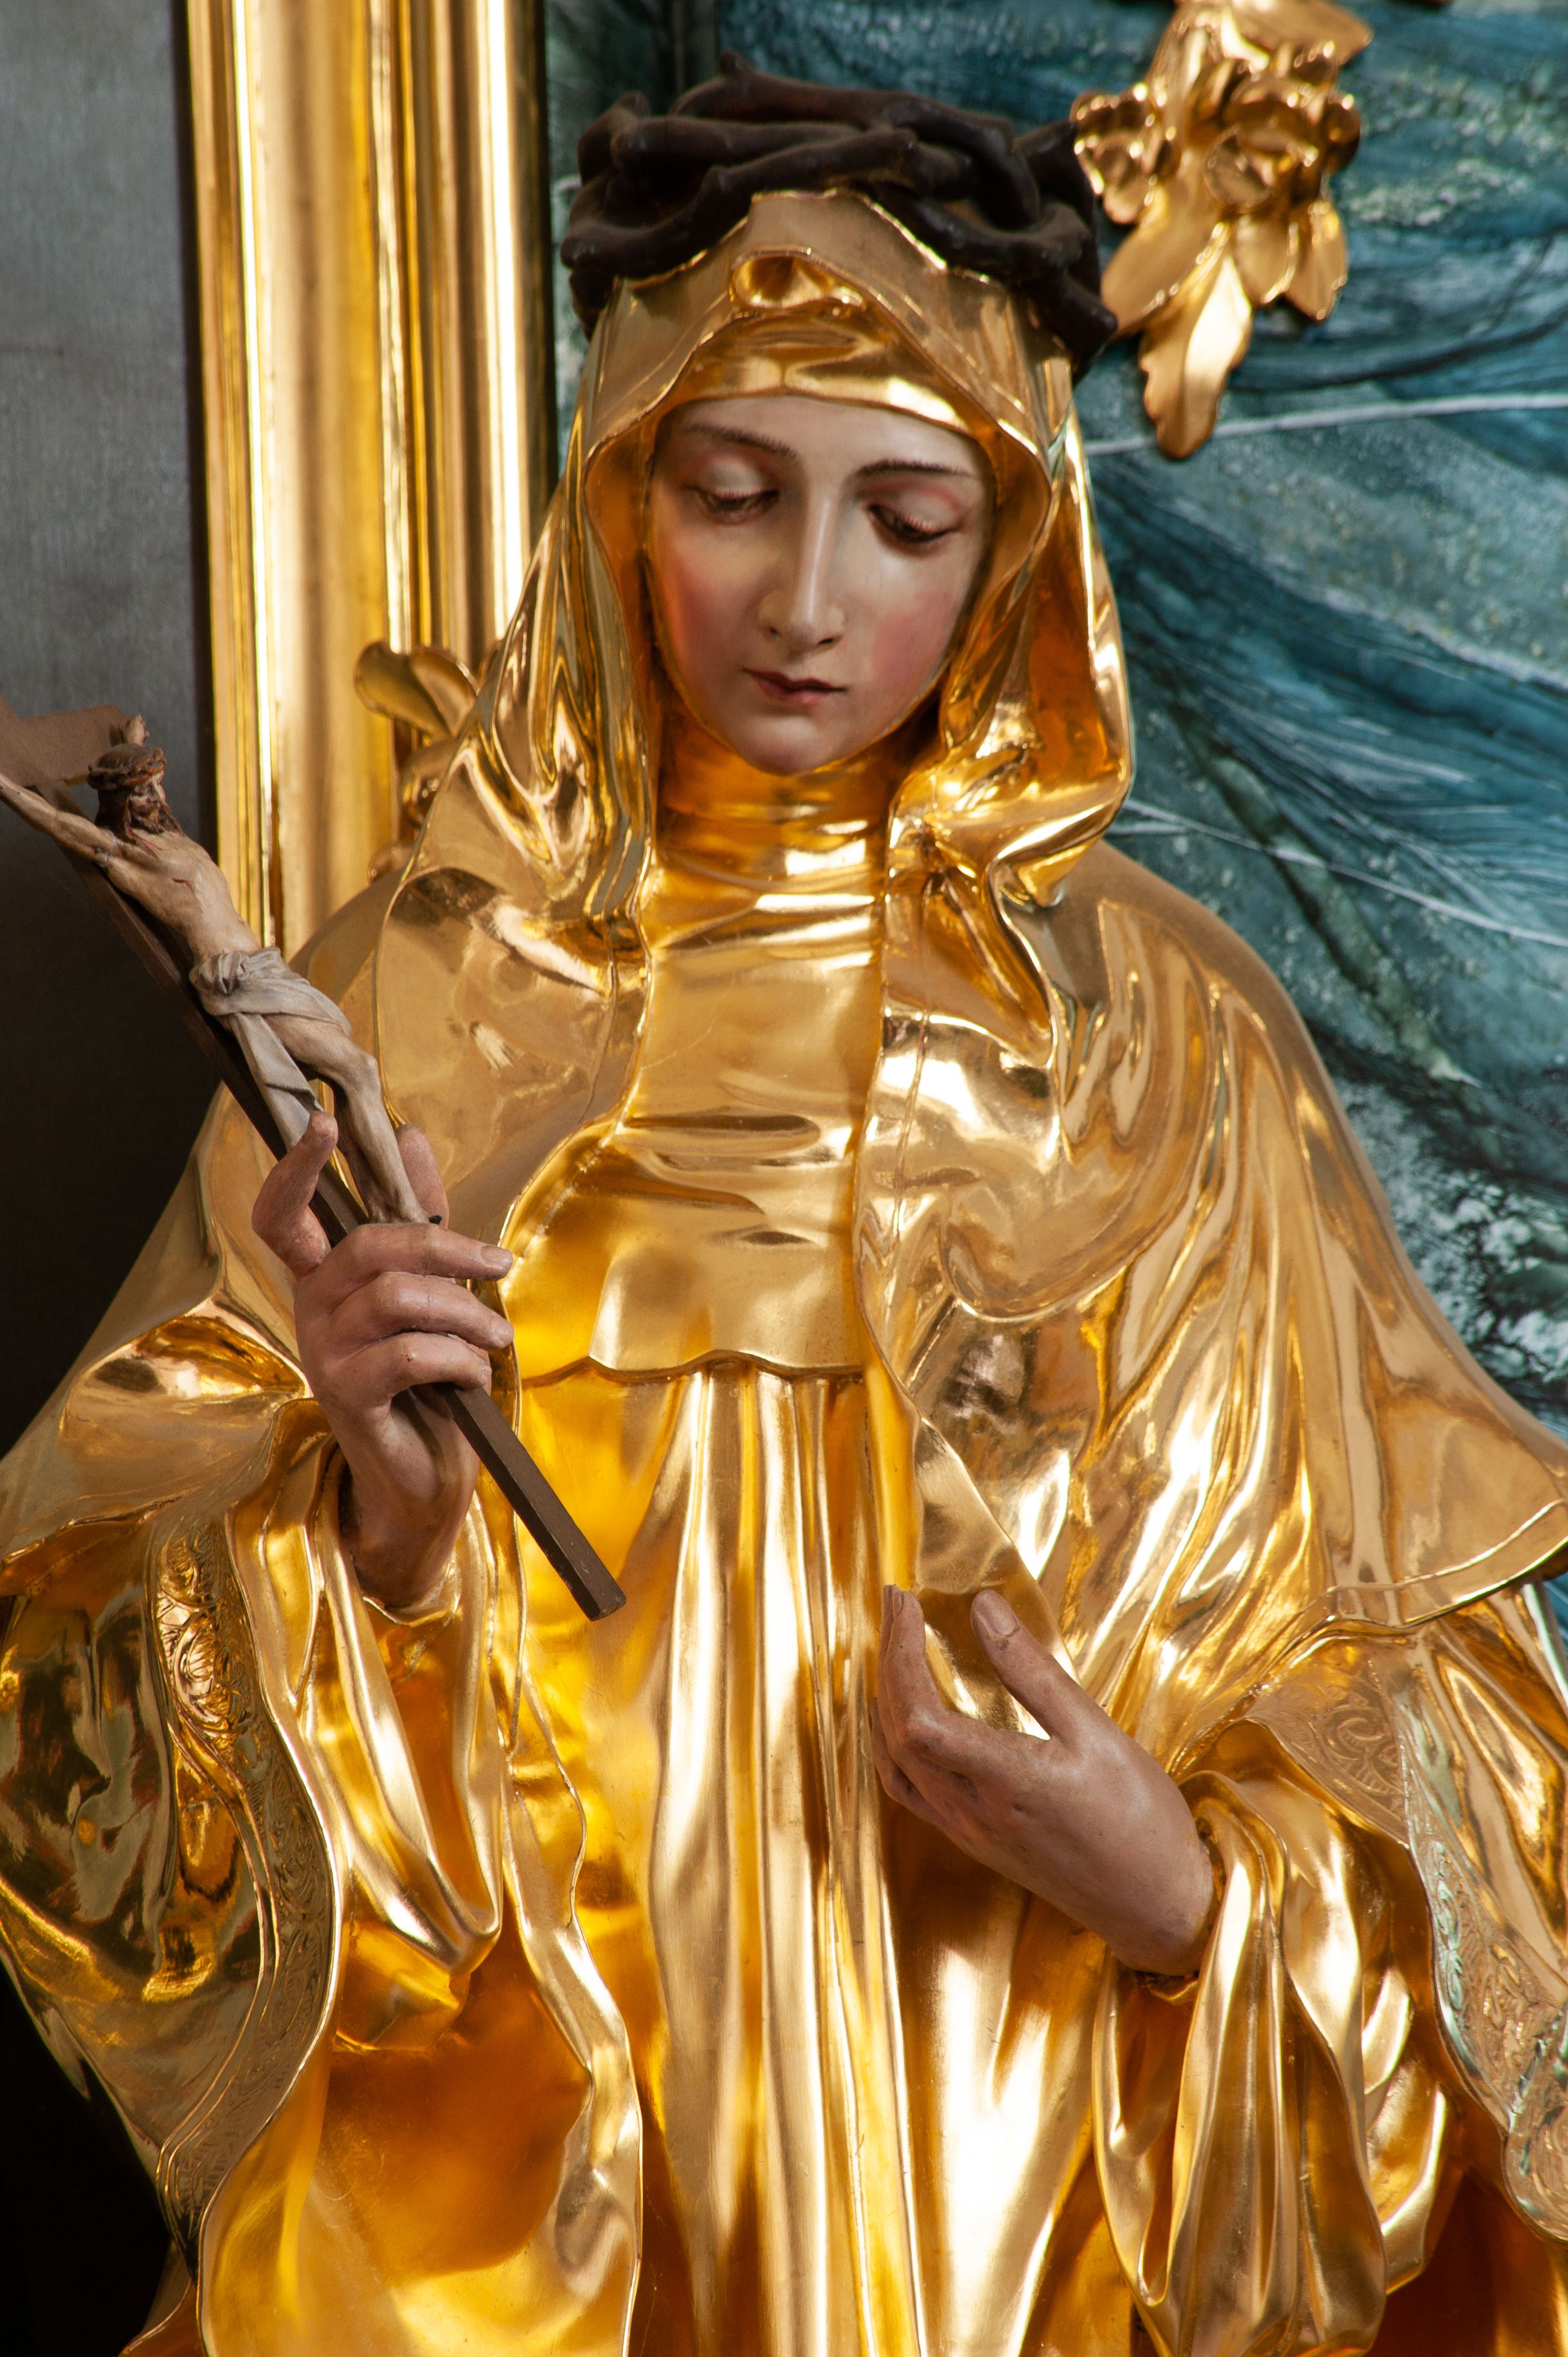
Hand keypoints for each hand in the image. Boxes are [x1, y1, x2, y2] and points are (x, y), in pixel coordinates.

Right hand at [252, 1111, 513, 1612]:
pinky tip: (474, 1374)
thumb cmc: (430, 1379)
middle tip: (499, 1262)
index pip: (283, 1214)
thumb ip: (419, 1215)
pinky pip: (408, 1354)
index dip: (297, 1168)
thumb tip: (410, 1133)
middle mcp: (310, 1310)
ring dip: (464, 1310)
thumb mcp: (433, 1289)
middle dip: (446, 1245)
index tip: (325, 1120)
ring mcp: (324, 1355)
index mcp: (323, 1278)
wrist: (427, 1476)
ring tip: (496, 1335)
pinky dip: (459, 1358)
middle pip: (366, 1246)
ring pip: (396, 1298)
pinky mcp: (349, 1398)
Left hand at [872, 1588, 1215, 1975]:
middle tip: (897, 1602)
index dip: (900, 1653)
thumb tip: (984, 1607)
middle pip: (898, 1729)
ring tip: (894, 1644)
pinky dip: (890, 1743)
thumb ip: (1032, 1670)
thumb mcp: (1096, 1732)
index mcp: (1006, 1780)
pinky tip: (900, 1716)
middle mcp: (973, 1811)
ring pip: (895, 1759)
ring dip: (885, 1695)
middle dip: (889, 1657)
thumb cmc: (1140, 1818)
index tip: (908, 1602)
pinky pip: (908, 1789)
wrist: (1155, 1906)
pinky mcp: (973, 1842)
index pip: (919, 1716)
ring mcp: (967, 1831)